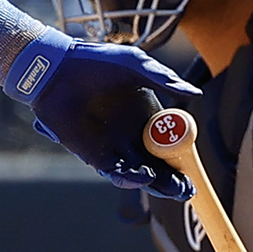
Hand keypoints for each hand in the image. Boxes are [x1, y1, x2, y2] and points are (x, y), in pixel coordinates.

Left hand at [9, 30, 198, 195]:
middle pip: (158, 165)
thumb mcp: (135, 65)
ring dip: (155, 184)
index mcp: (147, 117)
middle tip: (187, 190)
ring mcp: (113, 146)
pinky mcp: (92, 154)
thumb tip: (195, 94)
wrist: (57, 69)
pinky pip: (113, 171)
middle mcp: (132, 135)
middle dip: (173, 180)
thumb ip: (163, 80)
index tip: (195, 170)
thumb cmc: (96, 62)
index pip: (170, 145)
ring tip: (170, 188)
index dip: (183, 159)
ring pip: (139, 173)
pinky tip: (142, 178)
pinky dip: (128, 179)